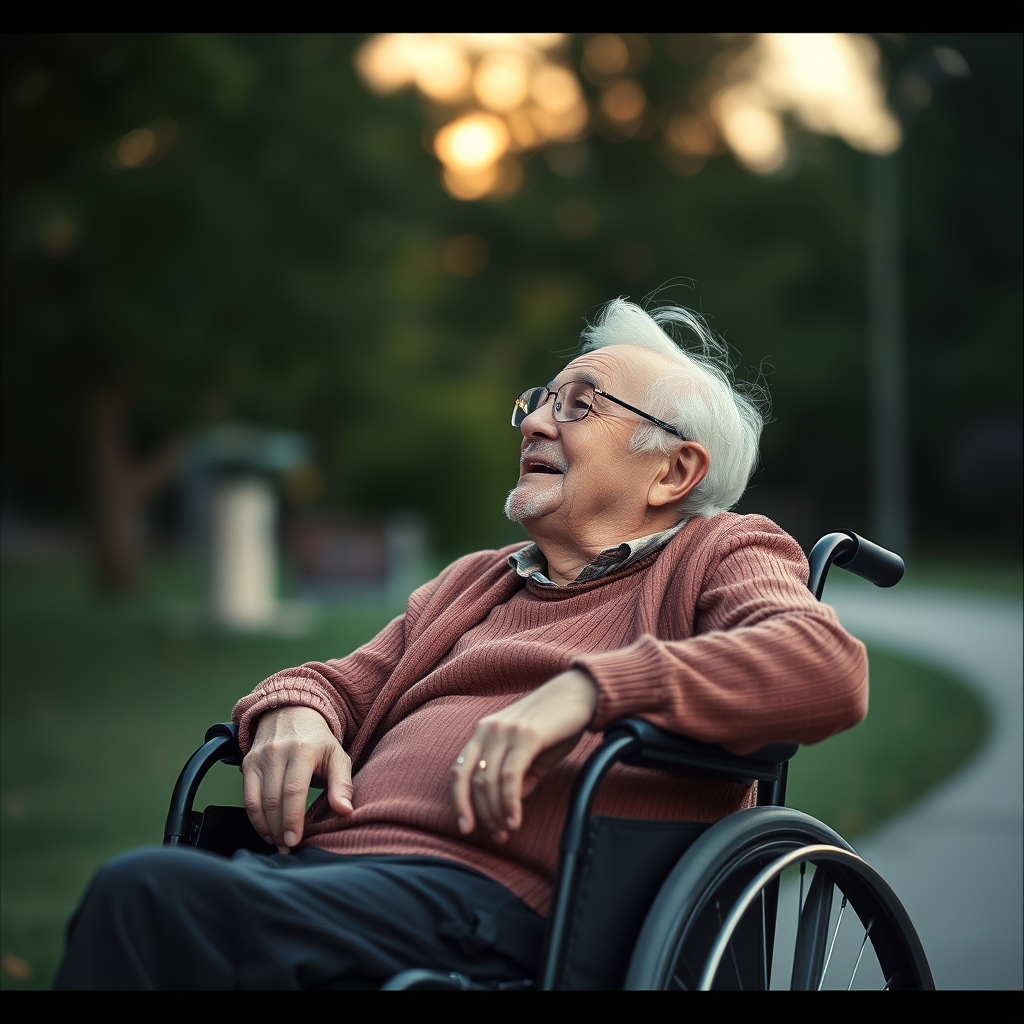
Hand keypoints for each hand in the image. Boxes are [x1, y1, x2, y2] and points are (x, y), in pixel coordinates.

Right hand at [242, 706, 353, 852]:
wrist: (290, 713)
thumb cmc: (318, 741)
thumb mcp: (337, 756)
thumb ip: (343, 785)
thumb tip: (345, 812)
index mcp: (303, 750)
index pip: (293, 790)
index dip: (293, 819)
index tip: (295, 841)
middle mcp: (277, 752)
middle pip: (273, 800)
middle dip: (279, 830)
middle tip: (289, 849)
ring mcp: (259, 758)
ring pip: (257, 801)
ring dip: (266, 828)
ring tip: (279, 843)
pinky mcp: (247, 764)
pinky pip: (247, 798)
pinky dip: (255, 819)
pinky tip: (267, 831)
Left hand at [450, 669, 597, 843]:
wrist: (580, 693)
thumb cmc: (557, 724)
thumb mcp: (531, 753)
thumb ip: (518, 777)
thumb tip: (508, 804)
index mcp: (483, 733)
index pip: (458, 772)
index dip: (459, 802)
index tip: (467, 827)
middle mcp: (488, 730)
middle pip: (471, 781)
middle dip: (481, 815)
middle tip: (497, 836)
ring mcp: (505, 731)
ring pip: (488, 782)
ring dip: (496, 813)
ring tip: (508, 831)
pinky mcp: (525, 736)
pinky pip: (510, 777)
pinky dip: (510, 803)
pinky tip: (515, 819)